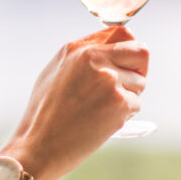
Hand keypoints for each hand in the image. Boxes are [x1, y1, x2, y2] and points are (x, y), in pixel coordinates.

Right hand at [0, 26, 148, 179]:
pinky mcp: (119, 102)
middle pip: (141, 53)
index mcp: (79, 48)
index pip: (123, 33)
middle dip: (138, 69)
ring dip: (128, 96)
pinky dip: (125, 115)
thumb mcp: (55, 70)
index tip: (125, 62)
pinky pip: (136, 104)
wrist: (39, 146)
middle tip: (125, 86)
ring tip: (101, 108)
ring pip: (140, 82)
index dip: (128, 49)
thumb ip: (84, 53)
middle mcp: (95, 58)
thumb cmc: (44, 113)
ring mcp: (108, 80)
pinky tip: (102, 121)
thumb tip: (113, 44)